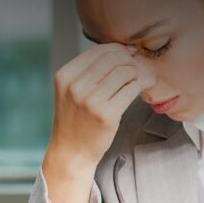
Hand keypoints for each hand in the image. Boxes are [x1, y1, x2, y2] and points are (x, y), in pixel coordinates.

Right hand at [42, 43, 153, 202]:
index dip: (118, 49)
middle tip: (135, 68)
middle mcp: (76, 86)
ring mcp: (91, 100)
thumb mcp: (71, 90)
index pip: (98, 51)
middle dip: (129, 60)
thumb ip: (89, 70)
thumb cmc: (76, 118)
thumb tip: (123, 50)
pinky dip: (137, 87)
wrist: (72, 152)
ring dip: (135, 74)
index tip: (129, 54)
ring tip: (135, 81)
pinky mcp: (107, 115)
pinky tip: (135, 92)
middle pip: (113, 58)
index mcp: (66, 76)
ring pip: (125, 72)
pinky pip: (131, 89)